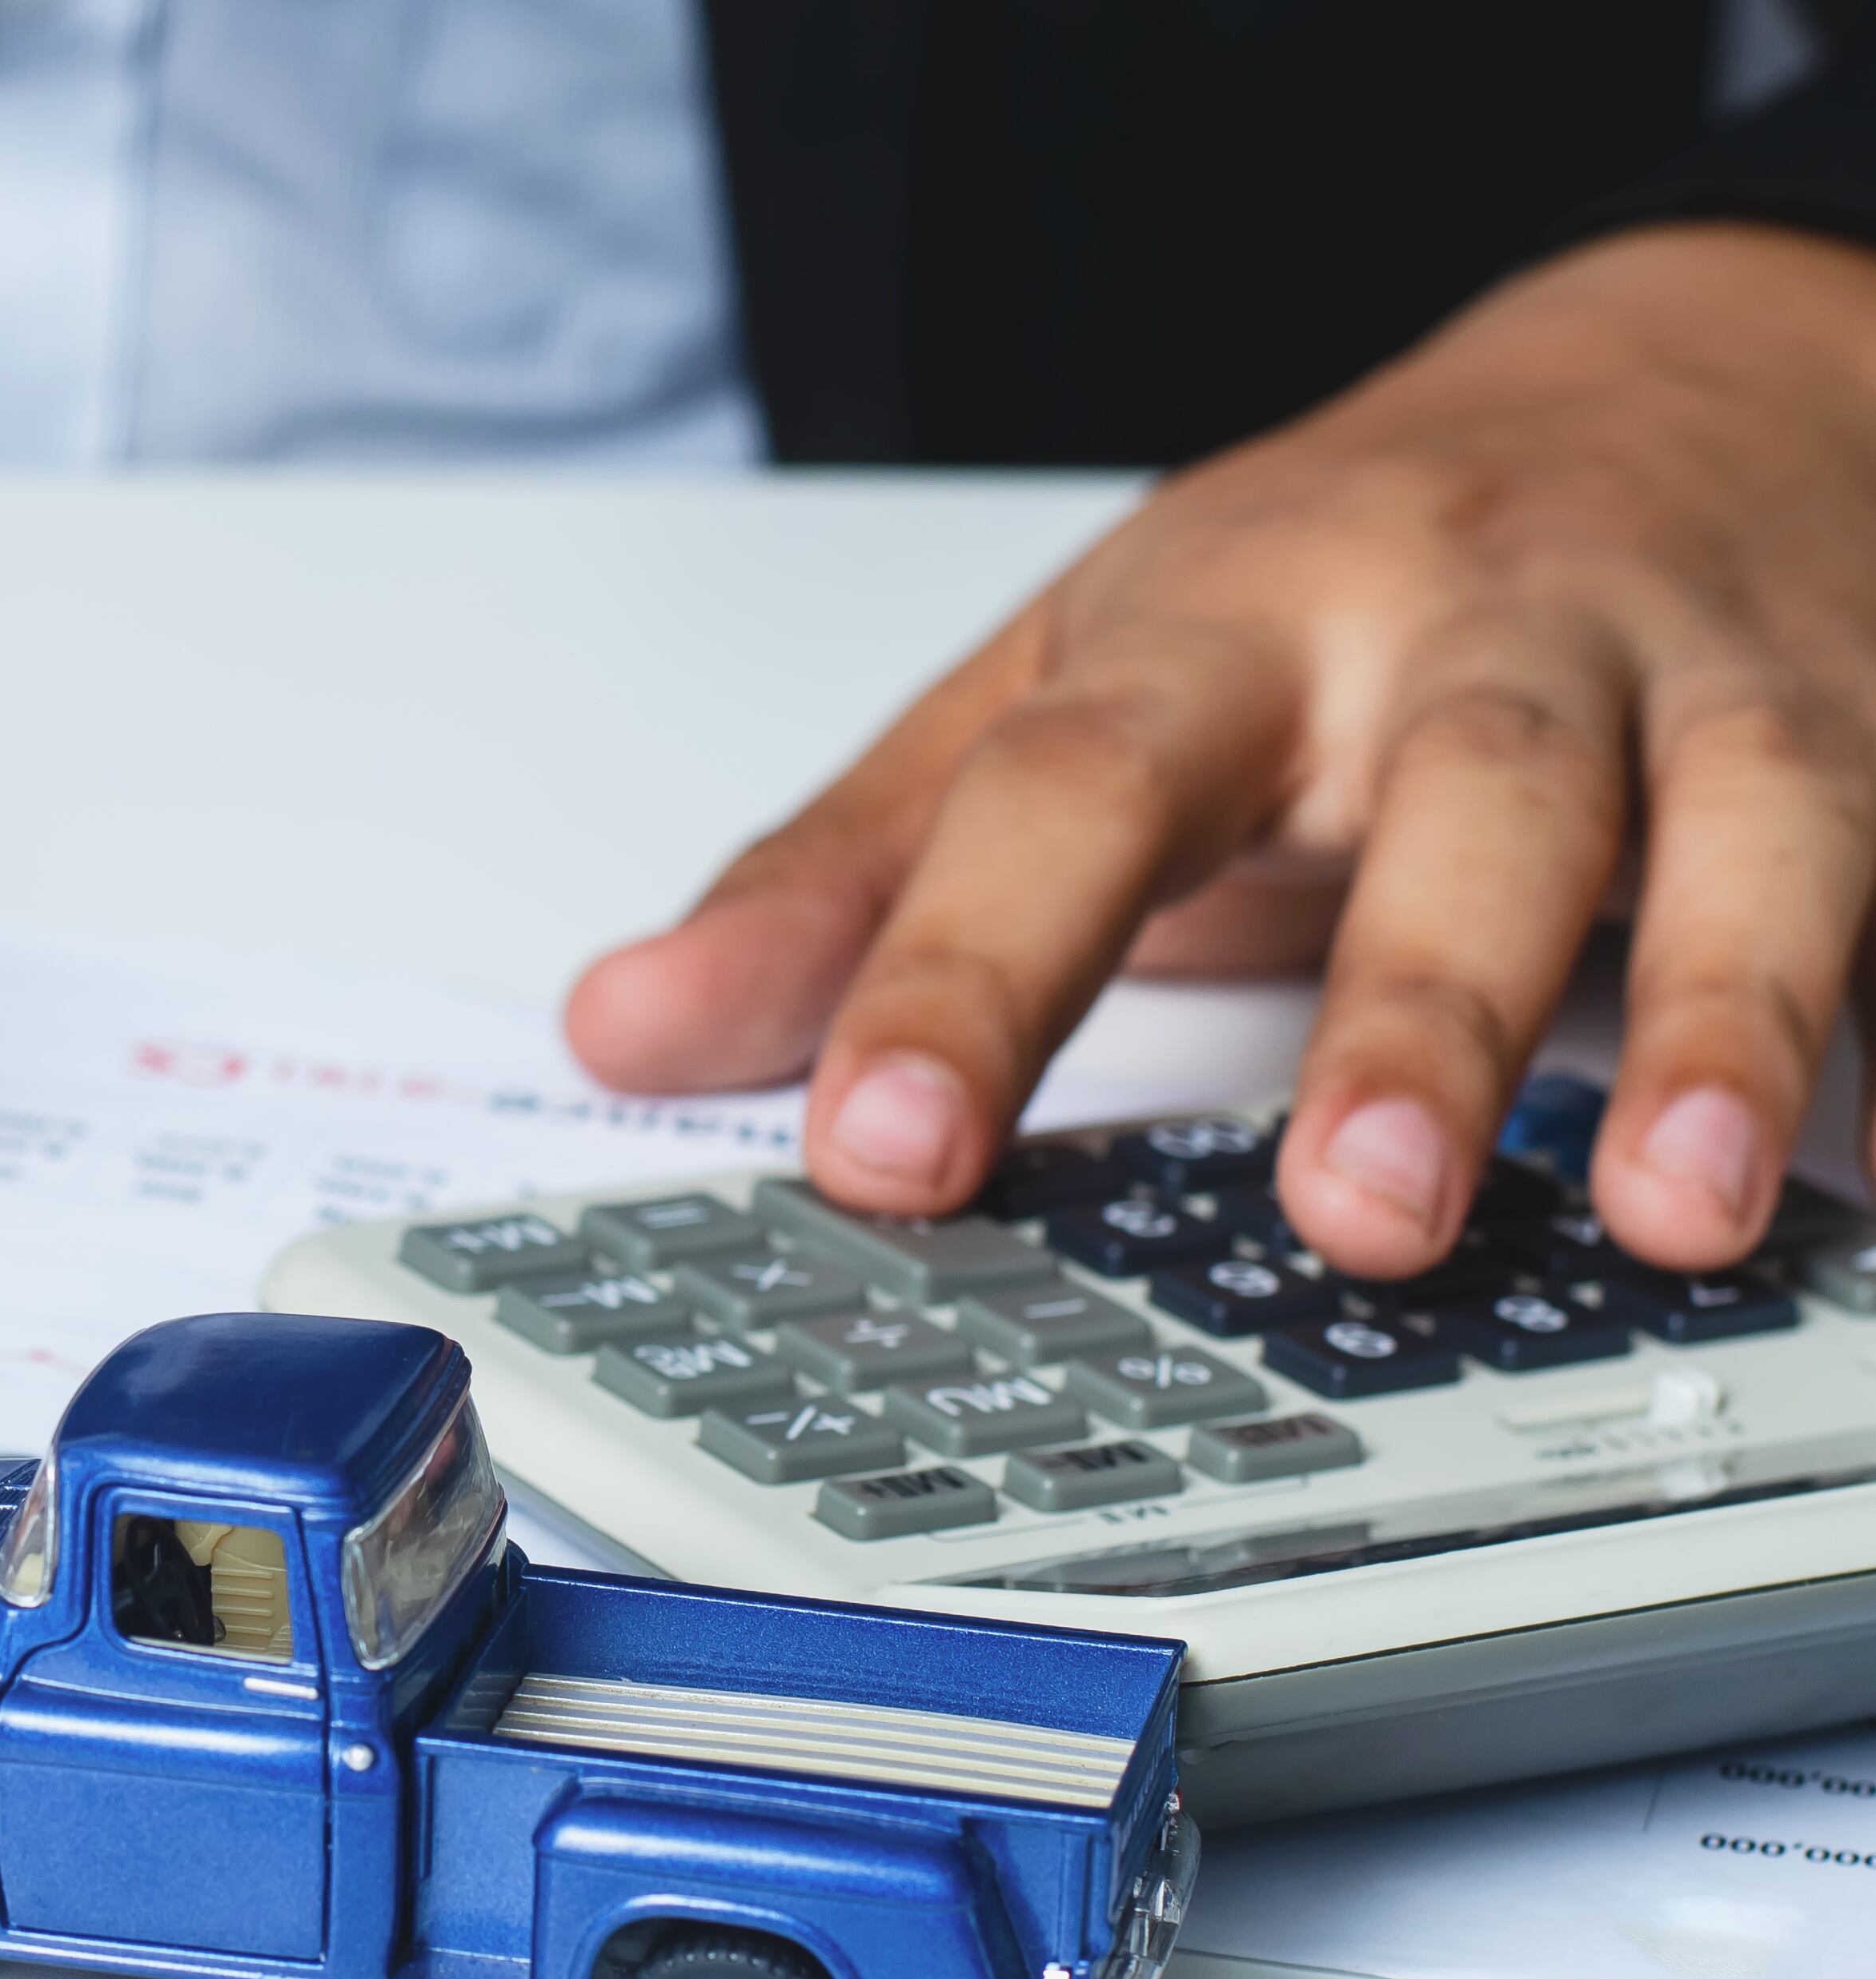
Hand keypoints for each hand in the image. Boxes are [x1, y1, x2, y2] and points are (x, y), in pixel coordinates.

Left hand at [566, 222, 1875, 1278]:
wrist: (1678, 370)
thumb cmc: (1329, 575)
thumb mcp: (1062, 688)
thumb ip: (853, 878)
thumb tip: (623, 1032)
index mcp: (1215, 630)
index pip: (1061, 801)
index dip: (961, 977)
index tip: (877, 1152)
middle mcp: (1459, 636)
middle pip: (1442, 799)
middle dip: (1404, 1006)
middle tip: (1354, 1213)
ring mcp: (1688, 679)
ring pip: (1722, 824)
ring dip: (1709, 1014)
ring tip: (1667, 1210)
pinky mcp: (1862, 728)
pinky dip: (1864, 1010)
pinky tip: (1819, 1168)